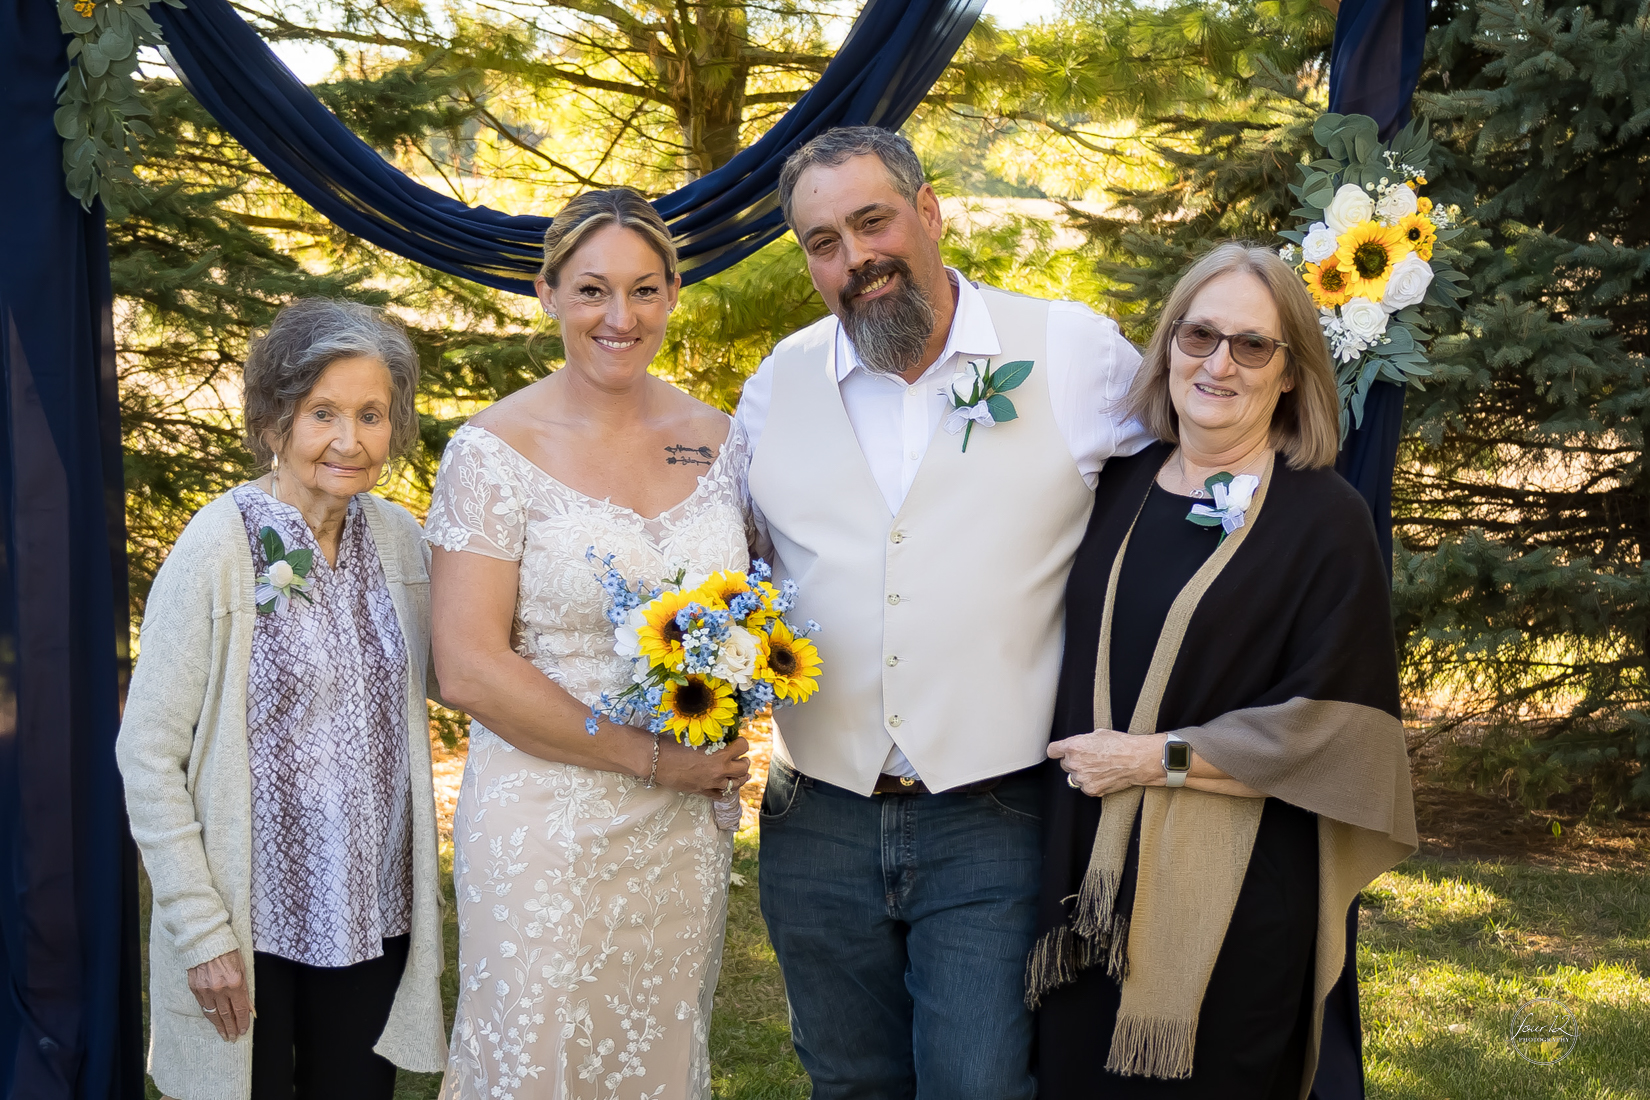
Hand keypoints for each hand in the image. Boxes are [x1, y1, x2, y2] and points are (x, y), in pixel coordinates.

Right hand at [187, 949, 252, 1040]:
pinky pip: (203, 1006)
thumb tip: (249, 1008)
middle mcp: (219, 989)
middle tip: (233, 1038)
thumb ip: (245, 990)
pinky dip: (209, 1015)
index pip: (240, 1009)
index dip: (242, 1022)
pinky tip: (213, 1021)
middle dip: (231, 1028)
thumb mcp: (243, 968)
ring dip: (219, 1026)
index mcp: (234, 983)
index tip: (243, 1030)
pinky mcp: (195, 988)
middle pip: (226, 1015)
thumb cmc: (228, 952)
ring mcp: (206, 990)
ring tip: (224, 1035)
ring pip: (213, 1014)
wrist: (206, 942)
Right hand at [655, 736, 751, 799]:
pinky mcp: (702, 791)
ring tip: (740, 774)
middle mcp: (719, 771)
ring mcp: (711, 783)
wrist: (656, 761)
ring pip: (735, 785)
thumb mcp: (697, 738)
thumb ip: (711, 742)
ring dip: (739, 778)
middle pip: (743, 769)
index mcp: (720, 754)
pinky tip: (723, 786)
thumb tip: (720, 739)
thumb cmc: (673, 745)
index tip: (738, 742)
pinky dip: (724, 791)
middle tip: (741, 758)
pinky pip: (719, 795)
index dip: (742, 743)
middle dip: (744, 762)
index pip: (743, 747)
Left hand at [1048, 730, 1163, 797]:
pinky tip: (1103, 776)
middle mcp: (1074, 762)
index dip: (1057, 752)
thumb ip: (1081, 741)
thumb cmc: (1120, 744)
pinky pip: (1084, 787)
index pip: (1052, 751)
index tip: (1059, 753)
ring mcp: (1082, 777)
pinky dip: (1092, 783)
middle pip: (1064, 764)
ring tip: (1099, 768)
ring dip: (1083, 774)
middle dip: (1074, 762)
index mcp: (1073, 746)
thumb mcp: (1097, 734)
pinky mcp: (1090, 789)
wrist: (1135, 759)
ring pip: (1074, 777)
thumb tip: (1077, 745)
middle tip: (1090, 759)